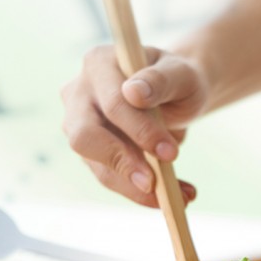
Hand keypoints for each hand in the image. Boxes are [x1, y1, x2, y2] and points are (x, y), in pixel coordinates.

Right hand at [60, 45, 206, 206]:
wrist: (177, 94)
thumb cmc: (178, 80)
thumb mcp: (181, 74)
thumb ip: (161, 80)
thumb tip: (134, 93)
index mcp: (99, 63)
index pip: (112, 103)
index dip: (140, 130)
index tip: (171, 153)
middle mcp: (79, 93)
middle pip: (84, 136)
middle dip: (123, 163)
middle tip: (156, 185)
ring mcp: (79, 125)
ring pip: (97, 165)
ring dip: (136, 187)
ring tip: (179, 197)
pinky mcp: (90, 153)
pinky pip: (110, 178)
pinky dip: (141, 192)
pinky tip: (174, 194)